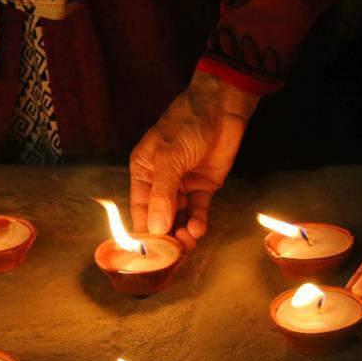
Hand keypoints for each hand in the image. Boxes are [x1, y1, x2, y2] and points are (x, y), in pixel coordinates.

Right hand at [130, 71, 258, 249]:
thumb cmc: (187, 124)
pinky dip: (198, 221)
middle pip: (160, 217)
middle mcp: (160, 182)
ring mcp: (182, 185)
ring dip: (183, 232)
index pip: (140, 209)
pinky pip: (198, 210)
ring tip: (189, 241)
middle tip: (174, 252)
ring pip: (179, 217)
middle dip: (166, 235)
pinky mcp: (203, 186)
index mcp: (143, 172)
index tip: (150, 253)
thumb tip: (154, 228)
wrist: (222, 107)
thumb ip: (162, 195)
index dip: (144, 232)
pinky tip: (198, 229)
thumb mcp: (169, 158)